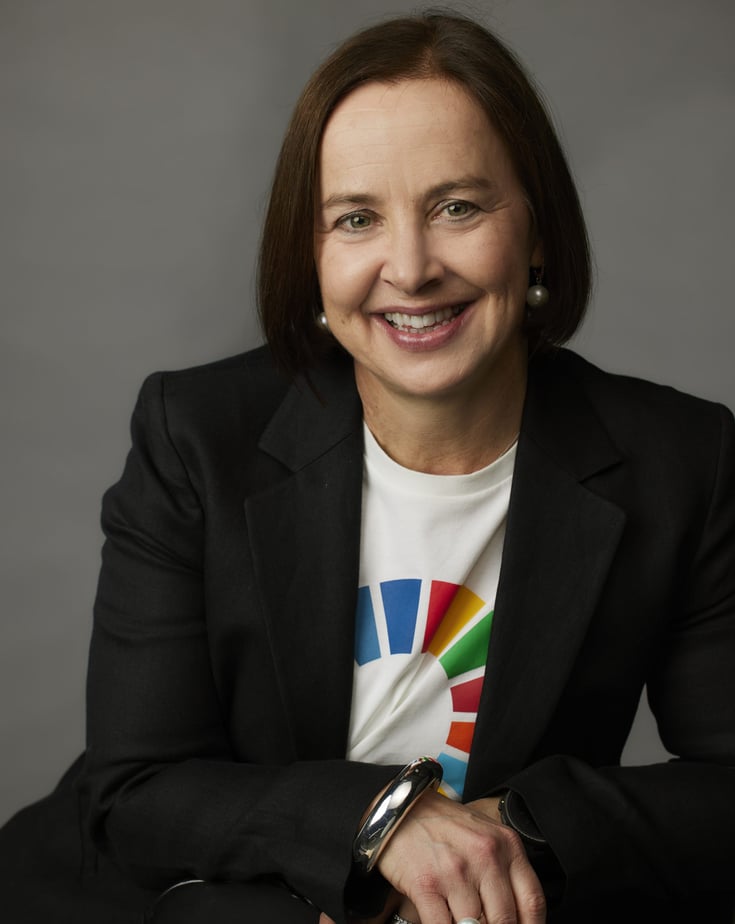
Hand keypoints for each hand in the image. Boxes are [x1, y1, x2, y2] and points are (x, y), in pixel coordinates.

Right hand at [375, 790, 545, 923]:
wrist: (401, 808)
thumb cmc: (444, 826)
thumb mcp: (484, 837)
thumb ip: (504, 872)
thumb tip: (515, 918)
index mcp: (506, 845)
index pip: (533, 903)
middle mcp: (485, 856)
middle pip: (506, 921)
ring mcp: (455, 871)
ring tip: (465, 922)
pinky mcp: (426, 884)